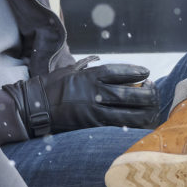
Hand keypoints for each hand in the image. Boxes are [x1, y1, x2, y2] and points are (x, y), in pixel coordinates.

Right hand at [2, 59, 158, 136]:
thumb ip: (85, 65)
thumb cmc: (50, 86)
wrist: (34, 107)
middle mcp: (95, 92)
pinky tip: (141, 123)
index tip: (146, 72)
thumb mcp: (68, 70)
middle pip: (133, 93)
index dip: (137, 72)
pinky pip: (119, 126)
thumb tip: (96, 60)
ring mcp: (95, 110)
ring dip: (146, 111)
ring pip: (131, 113)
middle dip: (149, 93)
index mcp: (90, 76)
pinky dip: (133, 125)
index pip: (121, 72)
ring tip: (151, 108)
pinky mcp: (92, 125)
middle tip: (152, 91)